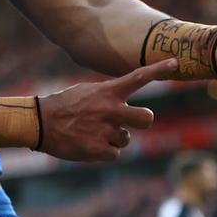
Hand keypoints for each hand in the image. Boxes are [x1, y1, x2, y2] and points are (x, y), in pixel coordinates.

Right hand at [38, 59, 177, 160]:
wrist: (41, 123)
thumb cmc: (65, 106)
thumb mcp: (87, 92)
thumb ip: (109, 96)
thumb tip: (125, 105)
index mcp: (107, 93)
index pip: (138, 78)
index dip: (158, 69)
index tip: (175, 62)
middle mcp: (110, 110)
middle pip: (146, 118)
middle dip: (143, 121)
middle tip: (130, 122)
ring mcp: (105, 130)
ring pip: (125, 139)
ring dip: (114, 138)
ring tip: (93, 132)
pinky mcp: (98, 149)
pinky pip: (114, 154)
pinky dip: (104, 151)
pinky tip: (88, 143)